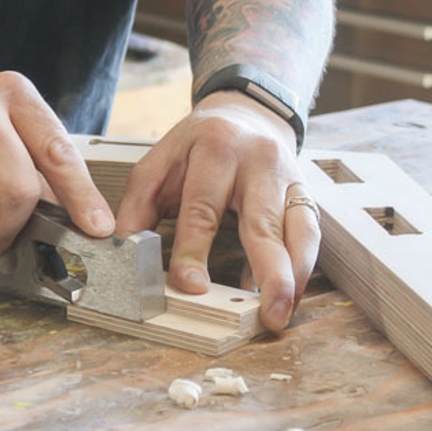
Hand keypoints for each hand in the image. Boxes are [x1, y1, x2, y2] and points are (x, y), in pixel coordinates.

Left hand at [115, 92, 319, 332]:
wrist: (245, 114)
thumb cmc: (198, 145)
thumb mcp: (158, 164)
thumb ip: (138, 206)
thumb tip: (122, 249)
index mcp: (216, 150)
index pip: (203, 209)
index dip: (195, 251)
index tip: (190, 286)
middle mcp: (259, 162)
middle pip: (264, 223)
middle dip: (268, 272)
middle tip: (267, 316)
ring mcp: (289, 177)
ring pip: (300, 230)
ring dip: (294, 277)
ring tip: (281, 313)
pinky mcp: (306, 193)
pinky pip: (310, 233)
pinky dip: (302, 266)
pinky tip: (287, 294)